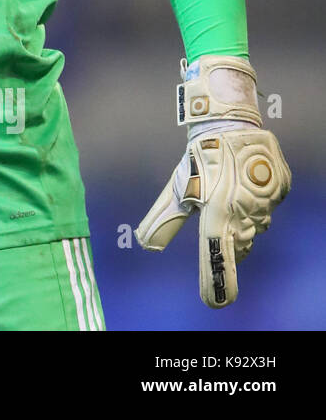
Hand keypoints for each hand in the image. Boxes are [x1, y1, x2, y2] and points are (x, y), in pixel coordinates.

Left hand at [135, 56, 290, 307]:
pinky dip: (256, 205)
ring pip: (255, 227)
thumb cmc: (199, 158)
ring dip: (243, 224)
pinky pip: (268, 208)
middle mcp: (244, 212)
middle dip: (229, 246)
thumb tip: (145, 245)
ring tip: (229, 203)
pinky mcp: (280, 190)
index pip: (215, 256)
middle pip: (239, 245)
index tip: (215, 302)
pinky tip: (245, 189)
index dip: (215, 281)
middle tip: (219, 231)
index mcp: (216, 213)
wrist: (230, 123)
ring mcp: (266, 202)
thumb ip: (164, 219)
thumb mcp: (177, 189)